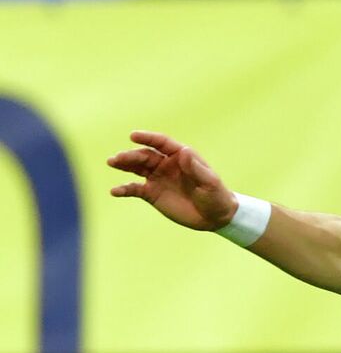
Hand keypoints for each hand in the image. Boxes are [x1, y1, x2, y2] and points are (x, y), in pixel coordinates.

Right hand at [106, 130, 238, 230]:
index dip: (148, 138)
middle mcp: (166, 164)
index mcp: (181, 156)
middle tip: (118, 158)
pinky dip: (124, 189)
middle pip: (145, 155)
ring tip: (112, 162)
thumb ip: (197, 168)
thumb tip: (184, 151)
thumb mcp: (209, 182)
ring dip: (124, 165)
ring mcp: (157, 178)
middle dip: (131, 155)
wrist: (214, 217)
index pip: (161, 143)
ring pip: (136, 168)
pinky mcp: (152, 194)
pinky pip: (135, 189)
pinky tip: (115, 191)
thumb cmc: (216, 196)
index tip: (133, 136)